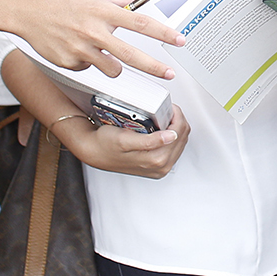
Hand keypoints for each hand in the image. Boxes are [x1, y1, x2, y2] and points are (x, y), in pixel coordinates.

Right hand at [13, 0, 183, 79]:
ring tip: (102, 49)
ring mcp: (81, 49)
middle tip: (168, 74)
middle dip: (154, 67)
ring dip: (114, 64)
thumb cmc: (62, 0)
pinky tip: (76, 47)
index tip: (179, 40)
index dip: (163, 33)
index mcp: (103, 12)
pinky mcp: (69, 63)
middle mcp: (93, 32)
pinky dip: (88, 60)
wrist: (28, 11)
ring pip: (111, 69)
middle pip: (131, 55)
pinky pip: (89, 68)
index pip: (141, 23)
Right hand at [61, 105, 189, 178]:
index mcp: (156, 160)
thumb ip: (150, 140)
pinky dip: (171, 135)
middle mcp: (161, 167)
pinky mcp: (157, 166)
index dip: (176, 116)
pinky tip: (162, 129)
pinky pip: (173, 148)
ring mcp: (160, 168)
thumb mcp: (125, 139)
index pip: (179, 133)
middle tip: (166, 110)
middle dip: (177, 121)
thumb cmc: (105, 144)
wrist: (94, 152)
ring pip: (180, 142)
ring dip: (175, 127)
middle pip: (183, 137)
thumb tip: (171, 136)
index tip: (169, 107)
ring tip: (163, 119)